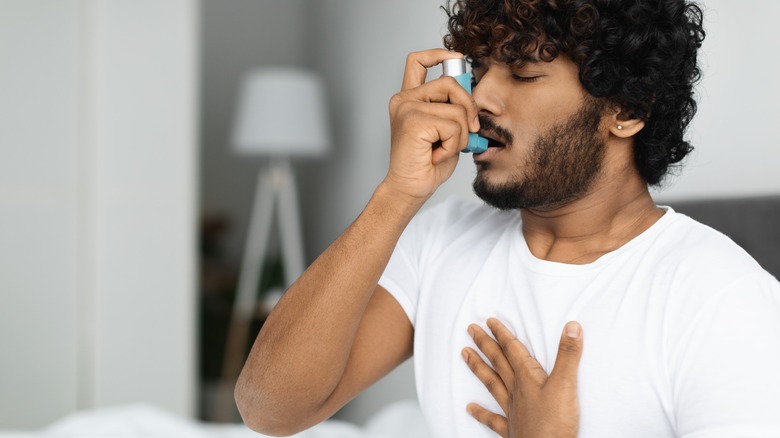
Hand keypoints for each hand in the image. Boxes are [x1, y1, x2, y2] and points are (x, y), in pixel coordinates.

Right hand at [383, 49, 479, 202]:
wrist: (410, 188)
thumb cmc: (426, 164)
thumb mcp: (447, 130)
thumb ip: (453, 110)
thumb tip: (473, 97)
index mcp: (409, 99)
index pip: (418, 61)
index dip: (439, 54)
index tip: (457, 58)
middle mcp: (404, 100)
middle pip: (449, 83)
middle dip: (468, 107)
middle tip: (470, 131)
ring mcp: (406, 108)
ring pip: (456, 109)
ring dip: (460, 135)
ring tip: (443, 149)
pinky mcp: (412, 120)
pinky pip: (452, 125)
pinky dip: (453, 144)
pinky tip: (437, 154)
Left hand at [462, 318, 582, 437]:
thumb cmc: (555, 423)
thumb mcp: (566, 385)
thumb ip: (568, 355)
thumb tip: (572, 326)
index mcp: (527, 378)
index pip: (512, 350)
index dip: (502, 334)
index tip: (489, 321)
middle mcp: (516, 391)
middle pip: (498, 362)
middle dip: (485, 344)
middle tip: (470, 329)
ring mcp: (512, 410)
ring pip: (491, 384)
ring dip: (478, 368)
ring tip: (464, 354)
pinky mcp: (511, 429)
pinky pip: (493, 420)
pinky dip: (481, 413)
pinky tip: (469, 408)